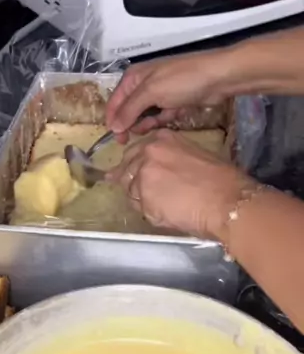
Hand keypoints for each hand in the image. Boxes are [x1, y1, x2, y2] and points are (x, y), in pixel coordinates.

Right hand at [106, 51, 230, 138]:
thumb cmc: (181, 81)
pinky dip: (162, 120)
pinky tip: (169, 120)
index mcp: (132, 78)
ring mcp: (159, 93)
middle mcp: (142, 84)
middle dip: (131, 124)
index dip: (113, 121)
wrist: (217, 77)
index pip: (114, 102)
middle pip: (128, 110)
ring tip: (154, 127)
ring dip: (148, 123)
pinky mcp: (173, 102)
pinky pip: (160, 116)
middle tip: (134, 139)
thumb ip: (130, 110)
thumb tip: (113, 127)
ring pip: (145, 115)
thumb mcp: (151, 92)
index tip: (117, 140)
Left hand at [108, 129, 256, 240]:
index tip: (140, 173)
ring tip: (164, 206)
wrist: (227, 201)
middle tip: (147, 192)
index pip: (135, 151)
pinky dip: (149, 213)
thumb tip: (161, 170)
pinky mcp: (143, 201)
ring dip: (141, 198)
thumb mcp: (193, 155)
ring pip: (130, 190)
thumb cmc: (221, 179)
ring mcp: (142, 177)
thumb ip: (170, 158)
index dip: (137, 164)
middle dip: (132, 180)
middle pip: (126, 169)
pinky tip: (167, 214)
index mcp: (161, 139)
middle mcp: (147, 154)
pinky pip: (139, 208)